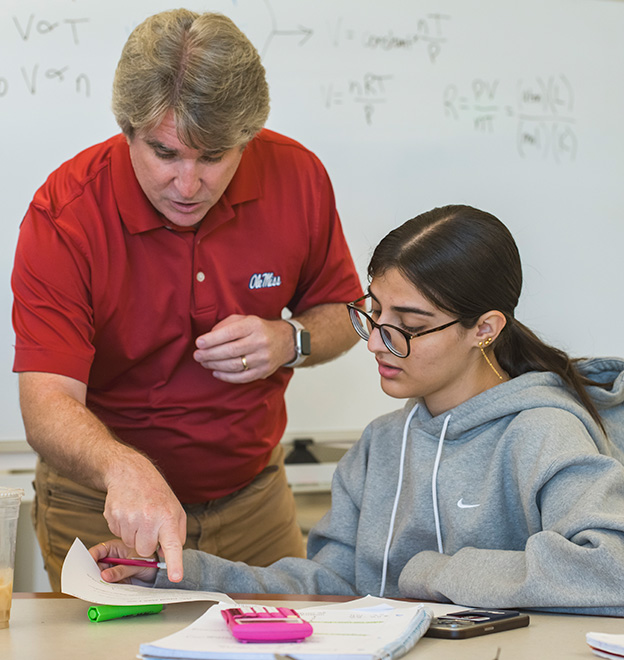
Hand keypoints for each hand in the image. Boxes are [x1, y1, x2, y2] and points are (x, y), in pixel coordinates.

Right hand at [89, 539, 157, 584]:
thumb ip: (121, 570)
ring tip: (98, 588)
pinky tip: (105, 593)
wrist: (157, 574)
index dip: (90, 558)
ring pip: (99, 577)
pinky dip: (104, 590)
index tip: (86, 566)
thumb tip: (105, 575)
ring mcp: (112, 571)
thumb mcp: (136, 564)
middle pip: (95, 566)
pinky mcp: (114, 582)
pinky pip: (106, 586)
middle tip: (90, 580)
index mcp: (114, 548)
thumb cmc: (149, 561)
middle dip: (92, 573)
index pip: (98, 551)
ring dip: (98, 583)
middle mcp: (111, 560)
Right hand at [103, 463, 185, 582]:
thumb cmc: (156, 493)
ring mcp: (129, 518)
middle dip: (146, 543)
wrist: (130, 473)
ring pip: (130, 544)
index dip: (174, 563)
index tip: (175, 577)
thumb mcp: (176, 509)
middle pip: (144, 551)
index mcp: (168, 517)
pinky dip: (123, 528)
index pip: (173, 545)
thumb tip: (166, 554)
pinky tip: (128, 512)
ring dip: (134, 535)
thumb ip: (176, 534)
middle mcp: (149, 518)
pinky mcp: (114, 517)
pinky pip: (117, 535)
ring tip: (138, 515)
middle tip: (149, 524)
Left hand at [193, 315, 293, 382]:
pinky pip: (242, 377)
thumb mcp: (245, 319)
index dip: (213, 339)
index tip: (199, 343)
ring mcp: (263, 358)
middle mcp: (260, 342)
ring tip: (204, 362)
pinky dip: (226, 377)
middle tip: (197, 355)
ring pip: (234, 365)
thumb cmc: (260, 329)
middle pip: (230, 350)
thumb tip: (209, 337)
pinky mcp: (263, 371)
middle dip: (210, 354)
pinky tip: (216, 372)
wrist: (286, 341)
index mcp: (254, 326)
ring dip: (215, 365)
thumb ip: (227, 324)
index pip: (230, 332)